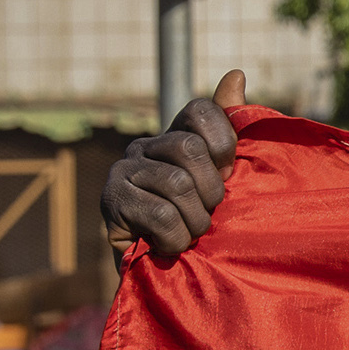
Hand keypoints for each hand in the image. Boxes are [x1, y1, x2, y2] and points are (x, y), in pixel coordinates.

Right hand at [103, 71, 246, 262]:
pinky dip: (176, 237)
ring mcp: (122, 170)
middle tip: (208, 215)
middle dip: (211, 191)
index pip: (199, 110)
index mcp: (175, 136)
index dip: (222, 142)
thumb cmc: (199, 224)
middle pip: (189, 148)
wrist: (164, 276)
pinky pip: (160, 214)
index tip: (228, 174)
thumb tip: (237, 73)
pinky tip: (169, 245)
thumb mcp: (223, 180)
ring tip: (190, 235)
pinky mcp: (111, 201)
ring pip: (177, 183)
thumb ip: (231, 129)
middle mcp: (144, 145)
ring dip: (195, 220)